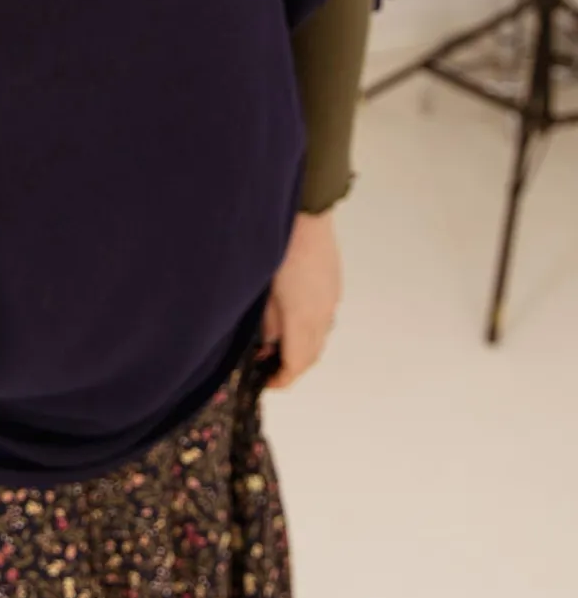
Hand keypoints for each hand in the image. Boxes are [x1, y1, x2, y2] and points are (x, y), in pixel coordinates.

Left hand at [261, 209, 341, 389]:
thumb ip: (267, 321)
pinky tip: (293, 319)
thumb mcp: (263, 290)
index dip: (282, 379)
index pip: (297, 363)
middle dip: (291, 366)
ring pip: (320, 337)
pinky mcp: (334, 286)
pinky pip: (325, 318)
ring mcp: (331, 299)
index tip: (267, 383)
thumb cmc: (277, 247)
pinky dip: (310, 329)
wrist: (305, 214)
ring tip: (278, 343)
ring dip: (302, 347)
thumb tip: (268, 343)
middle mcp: (322, 314)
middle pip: (311, 355)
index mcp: (302, 318)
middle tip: (268, 365)